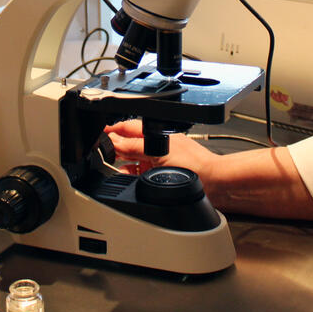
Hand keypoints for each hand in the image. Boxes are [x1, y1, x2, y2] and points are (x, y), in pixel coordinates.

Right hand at [105, 119, 220, 182]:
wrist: (213, 183)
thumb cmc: (195, 164)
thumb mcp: (158, 154)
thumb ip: (135, 148)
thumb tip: (115, 141)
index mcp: (157, 132)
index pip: (129, 127)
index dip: (113, 130)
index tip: (99, 134)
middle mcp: (157, 144)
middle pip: (129, 143)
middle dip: (115, 147)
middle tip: (102, 152)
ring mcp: (158, 159)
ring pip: (133, 158)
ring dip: (122, 162)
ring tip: (112, 166)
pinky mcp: (159, 173)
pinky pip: (139, 172)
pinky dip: (131, 174)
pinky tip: (126, 176)